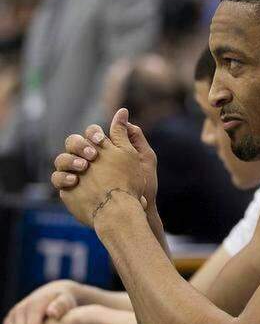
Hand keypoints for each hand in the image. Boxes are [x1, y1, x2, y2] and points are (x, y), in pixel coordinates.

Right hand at [51, 108, 149, 227]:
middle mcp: (88, 160)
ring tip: (83, 168)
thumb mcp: (139, 157)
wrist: (129, 211)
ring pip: (62, 159)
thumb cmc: (139, 185)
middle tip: (91, 156)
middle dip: (79, 146)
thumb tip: (122, 112)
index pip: (92, 134)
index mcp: (104, 151)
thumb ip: (129, 135)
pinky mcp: (69, 188)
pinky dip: (62, 177)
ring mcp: (77, 174)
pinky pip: (57, 178)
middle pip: (73, 143)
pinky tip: (74, 181)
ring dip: (69, 160)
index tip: (100, 141)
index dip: (93, 134)